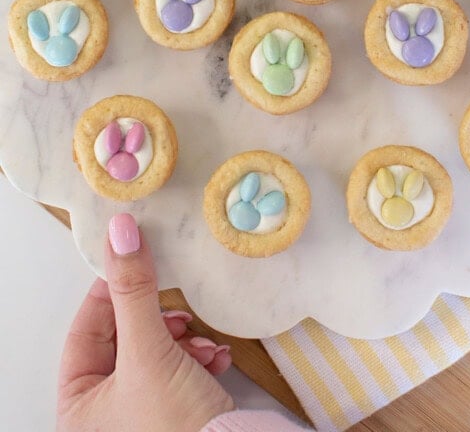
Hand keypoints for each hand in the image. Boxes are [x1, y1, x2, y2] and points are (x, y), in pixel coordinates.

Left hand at [56, 213, 233, 431]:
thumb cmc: (175, 426)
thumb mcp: (150, 350)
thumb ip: (134, 289)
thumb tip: (120, 232)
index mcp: (77, 406)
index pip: (86, 329)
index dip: (112, 292)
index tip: (135, 263)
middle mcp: (102, 415)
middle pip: (125, 339)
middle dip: (160, 322)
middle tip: (180, 314)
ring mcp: (138, 416)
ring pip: (156, 352)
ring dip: (185, 341)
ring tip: (204, 345)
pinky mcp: (172, 417)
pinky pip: (179, 372)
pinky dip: (198, 360)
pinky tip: (216, 360)